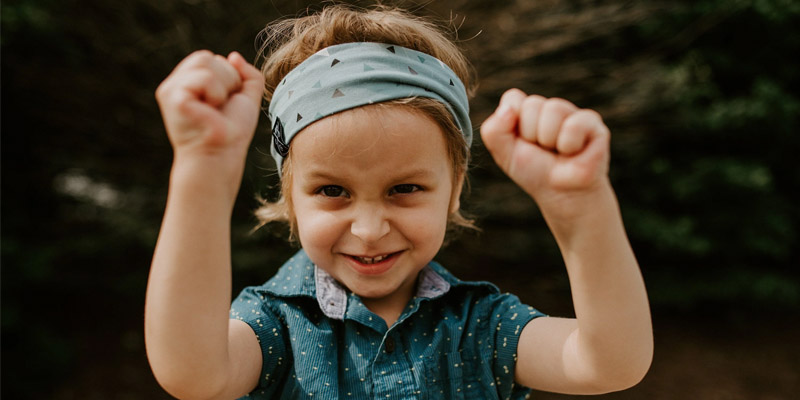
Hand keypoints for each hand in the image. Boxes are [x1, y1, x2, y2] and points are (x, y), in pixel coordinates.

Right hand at [156, 51, 263, 158]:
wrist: (222, 155)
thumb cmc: (231, 130)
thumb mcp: (245, 97)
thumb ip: (247, 74)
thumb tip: (234, 55)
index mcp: (187, 82)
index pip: (209, 58)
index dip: (227, 77)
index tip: (224, 103)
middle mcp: (174, 84)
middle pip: (205, 57)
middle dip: (226, 80)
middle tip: (221, 106)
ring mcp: (170, 90)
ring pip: (206, 63)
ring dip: (222, 88)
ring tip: (215, 109)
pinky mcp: (173, 97)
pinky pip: (205, 78)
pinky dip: (216, 95)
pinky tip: (209, 112)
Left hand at [481, 89, 610, 209]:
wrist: (561, 194)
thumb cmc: (533, 172)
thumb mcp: (503, 153)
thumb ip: (493, 130)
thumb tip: (509, 108)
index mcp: (527, 111)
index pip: (513, 98)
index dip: (512, 124)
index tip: (521, 143)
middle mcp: (550, 108)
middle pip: (532, 104)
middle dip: (531, 134)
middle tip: (542, 150)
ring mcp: (573, 114)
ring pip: (553, 109)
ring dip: (549, 140)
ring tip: (558, 152)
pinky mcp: (594, 124)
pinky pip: (574, 124)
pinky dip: (569, 145)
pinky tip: (574, 153)